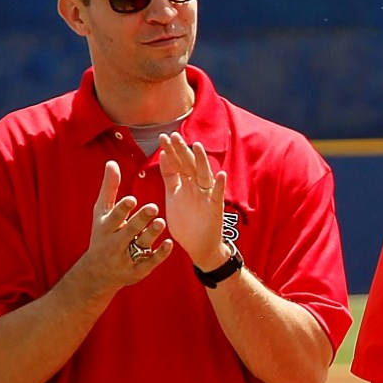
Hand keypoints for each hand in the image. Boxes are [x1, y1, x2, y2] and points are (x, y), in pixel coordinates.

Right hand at [76, 161, 171, 289]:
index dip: (122, 209)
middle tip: (154, 207)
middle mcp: (114, 244)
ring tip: (161, 222)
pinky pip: (150, 263)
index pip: (113, 218)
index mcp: (105, 228)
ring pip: (140, 246)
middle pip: (129, 231)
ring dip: (151, 235)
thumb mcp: (102, 213)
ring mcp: (126, 259)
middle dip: (140, 220)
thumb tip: (112, 162)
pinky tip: (170, 244)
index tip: (132, 199)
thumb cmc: (102, 235)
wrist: (98, 273)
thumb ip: (109, 189)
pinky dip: (159, 254)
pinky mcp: (137, 271)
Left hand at [157, 133, 230, 269]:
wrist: (198, 246)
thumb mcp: (173, 196)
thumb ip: (170, 177)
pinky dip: (219, 186)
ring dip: (202, 162)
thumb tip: (164, 155)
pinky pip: (217, 196)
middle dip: (182, 151)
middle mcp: (196, 187)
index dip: (171, 151)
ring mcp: (206, 197)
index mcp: (185, 184)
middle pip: (189, 165)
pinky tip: (220, 175)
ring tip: (198, 147)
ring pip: (204, 176)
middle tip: (174, 136)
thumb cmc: (186, 223)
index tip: (162, 137)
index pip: (177, 164)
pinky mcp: (215, 209)